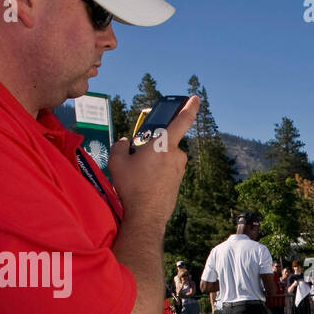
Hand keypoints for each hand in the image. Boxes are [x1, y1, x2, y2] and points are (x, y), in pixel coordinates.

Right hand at [108, 95, 199, 224]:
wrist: (146, 216)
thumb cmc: (132, 187)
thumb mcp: (117, 160)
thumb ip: (121, 144)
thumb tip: (125, 143)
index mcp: (164, 144)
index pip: (182, 120)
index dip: (189, 107)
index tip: (196, 97)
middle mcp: (177, 155)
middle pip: (164, 141)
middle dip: (151, 143)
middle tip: (136, 153)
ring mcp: (180, 170)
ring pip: (164, 156)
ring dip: (152, 159)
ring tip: (137, 173)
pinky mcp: (178, 182)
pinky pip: (165, 169)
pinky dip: (155, 171)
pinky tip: (144, 183)